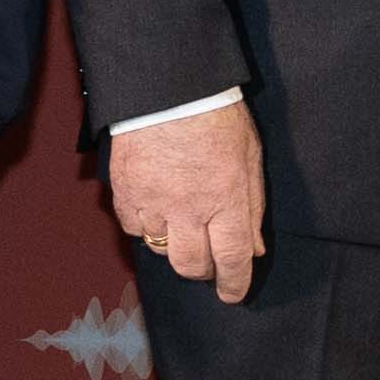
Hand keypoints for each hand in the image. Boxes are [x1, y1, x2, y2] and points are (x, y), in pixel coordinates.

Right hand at [111, 94, 267, 304]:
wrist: (168, 85)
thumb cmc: (216, 115)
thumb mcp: (249, 157)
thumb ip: (253, 206)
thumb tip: (254, 247)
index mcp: (227, 199)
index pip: (232, 259)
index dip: (234, 284)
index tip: (232, 294)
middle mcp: (189, 208)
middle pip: (192, 265)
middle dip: (203, 270)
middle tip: (208, 260)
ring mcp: (154, 202)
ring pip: (161, 250)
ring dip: (174, 245)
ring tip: (182, 224)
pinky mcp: (126, 192)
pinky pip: (134, 228)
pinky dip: (145, 226)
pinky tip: (156, 209)